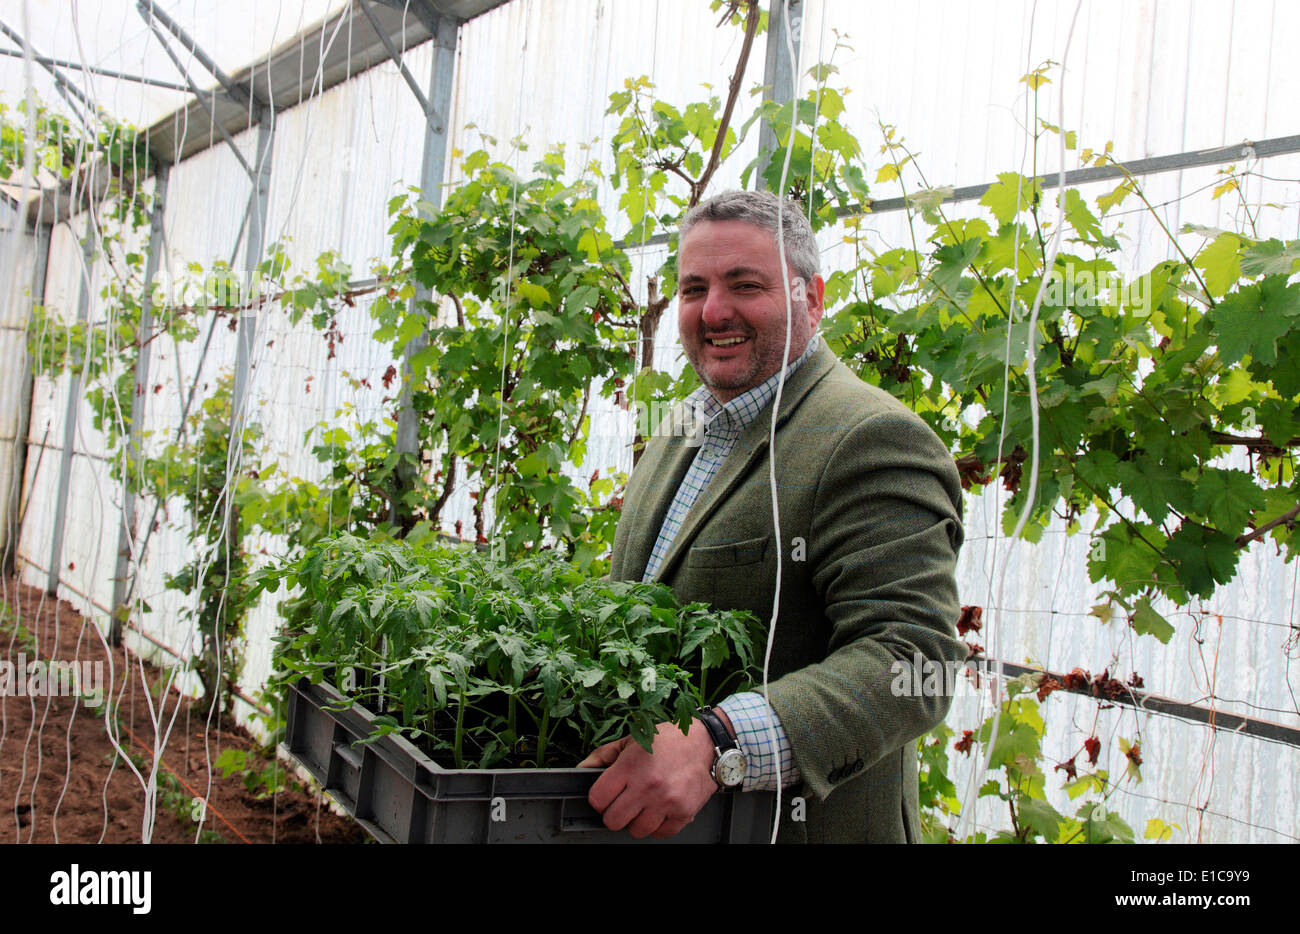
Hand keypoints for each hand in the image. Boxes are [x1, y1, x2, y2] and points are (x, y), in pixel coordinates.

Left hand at [576, 719, 717, 838]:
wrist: (706, 743)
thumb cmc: (668, 740)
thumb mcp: (632, 740)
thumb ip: (603, 756)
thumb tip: (581, 770)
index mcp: (631, 766)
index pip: (598, 799)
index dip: (599, 798)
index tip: (606, 794)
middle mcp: (648, 786)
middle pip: (613, 820)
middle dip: (615, 813)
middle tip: (624, 802)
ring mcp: (666, 802)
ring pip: (636, 831)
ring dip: (637, 821)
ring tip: (644, 804)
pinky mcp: (684, 813)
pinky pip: (660, 834)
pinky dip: (658, 825)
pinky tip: (660, 809)